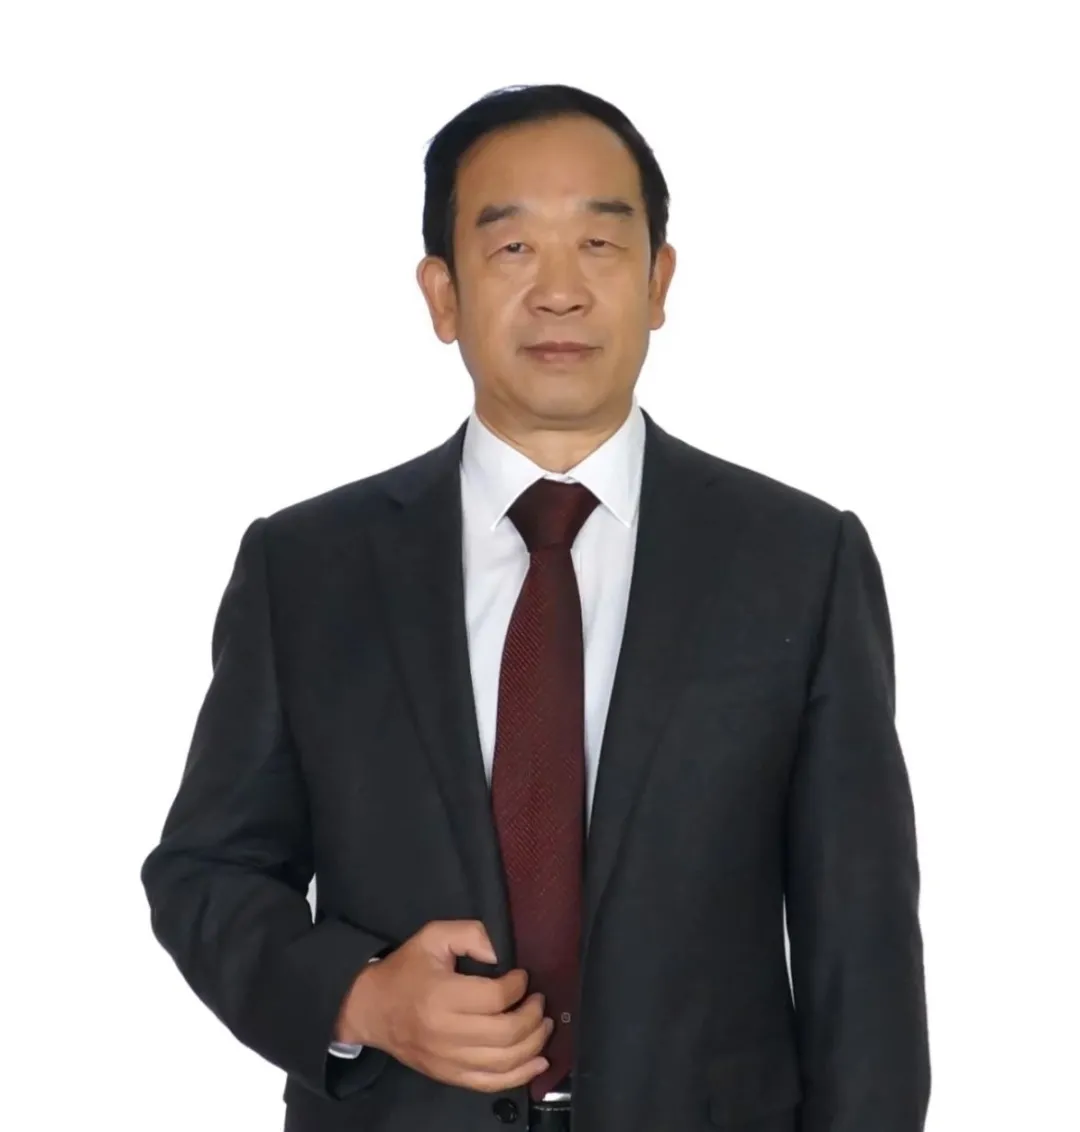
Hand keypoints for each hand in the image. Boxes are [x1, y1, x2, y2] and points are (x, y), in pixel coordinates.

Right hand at [335, 920, 552, 1092]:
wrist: (371, 1008)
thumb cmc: (406, 969)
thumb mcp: (434, 937)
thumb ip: (471, 935)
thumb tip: (502, 954)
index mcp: (442, 996)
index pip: (495, 998)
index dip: (518, 985)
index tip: (522, 976)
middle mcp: (445, 1033)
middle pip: (506, 1033)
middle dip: (532, 1016)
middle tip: (539, 1000)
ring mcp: (448, 1061)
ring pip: (504, 1062)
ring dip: (533, 1044)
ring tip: (543, 1024)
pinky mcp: (449, 1076)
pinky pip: (491, 1084)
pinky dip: (520, 1076)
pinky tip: (538, 1062)